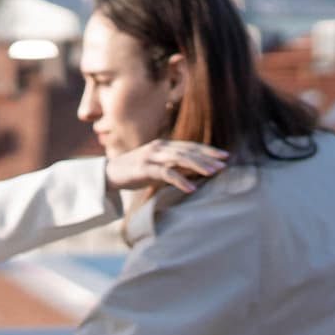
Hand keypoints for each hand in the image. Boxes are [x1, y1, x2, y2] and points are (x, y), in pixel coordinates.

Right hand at [101, 138, 228, 198]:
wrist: (109, 174)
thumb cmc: (135, 172)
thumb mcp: (158, 168)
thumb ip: (176, 167)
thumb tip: (197, 172)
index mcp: (164, 145)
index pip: (190, 146)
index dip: (208, 150)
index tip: (225, 156)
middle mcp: (160, 147)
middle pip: (188, 150)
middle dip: (207, 157)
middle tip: (224, 164)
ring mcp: (151, 156)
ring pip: (180, 158)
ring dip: (198, 165)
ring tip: (212, 173)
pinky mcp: (144, 168)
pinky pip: (166, 173)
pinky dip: (180, 180)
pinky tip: (191, 188)